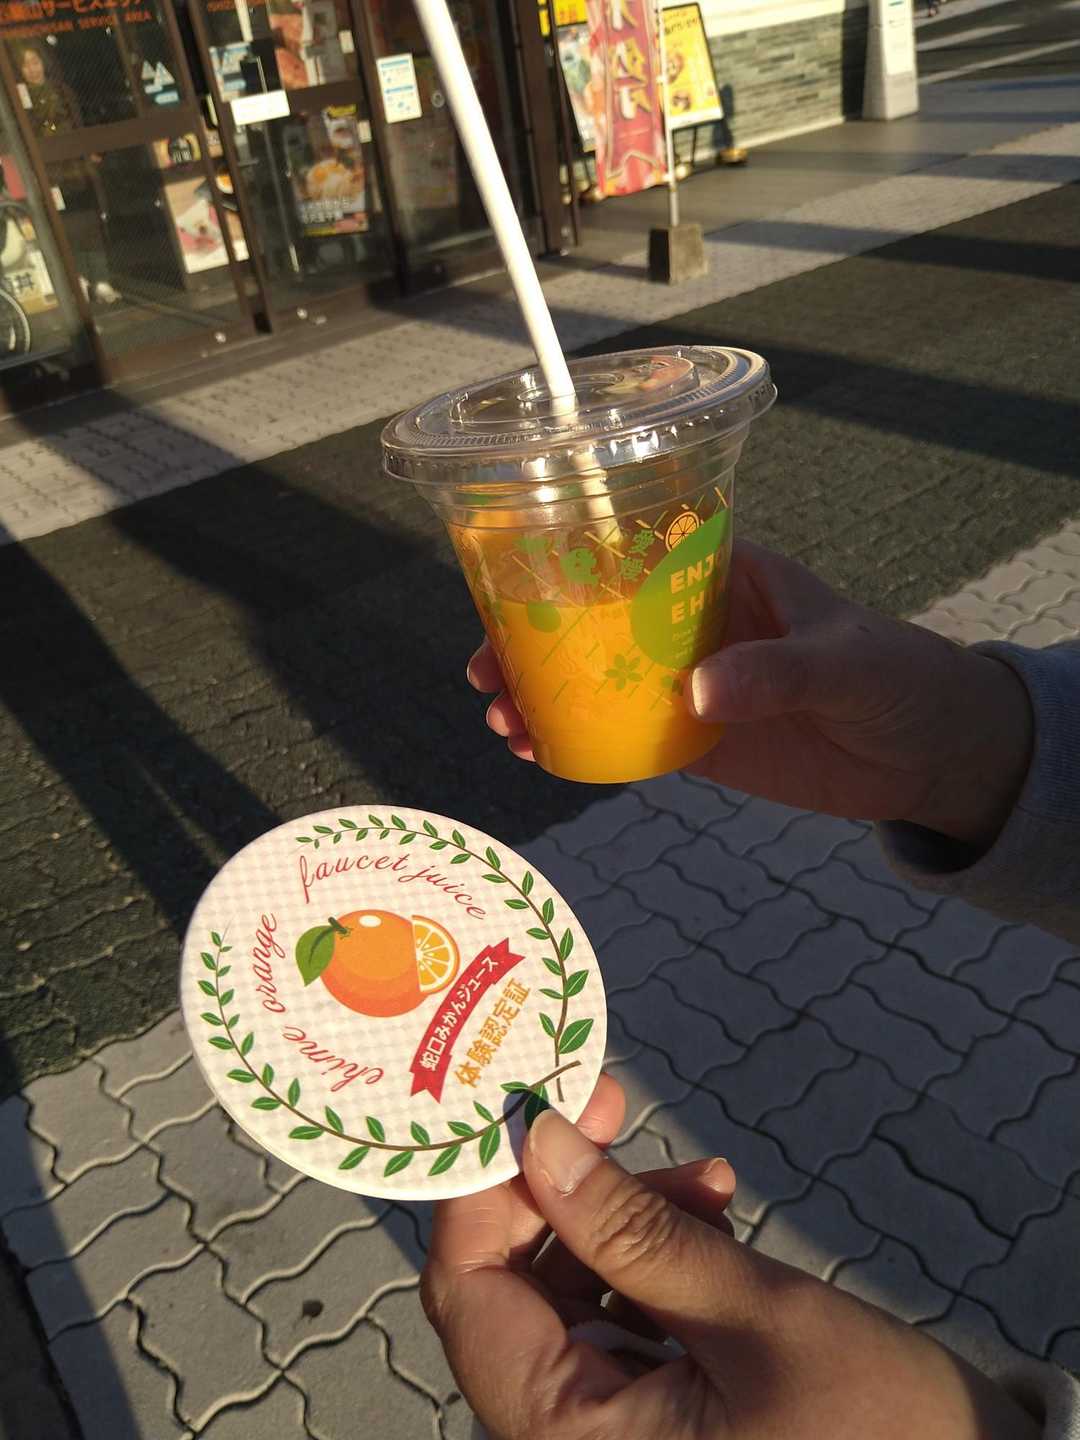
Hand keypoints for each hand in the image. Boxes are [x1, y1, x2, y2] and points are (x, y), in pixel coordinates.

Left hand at [423, 1102, 1039, 1439]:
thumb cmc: (871, 1427)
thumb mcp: (750, 1314)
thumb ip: (632, 1229)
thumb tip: (538, 1137)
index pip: (469, 1293)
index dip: (486, 1186)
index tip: (532, 1100)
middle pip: (510, 1283)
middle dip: (564, 1188)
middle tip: (611, 1108)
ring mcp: (602, 1430)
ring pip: (564, 1290)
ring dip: (620, 1218)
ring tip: (706, 1182)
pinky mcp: (643, 1417)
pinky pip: (611, 1317)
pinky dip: (649, 1259)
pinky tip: (711, 1217)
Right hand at [468, 541, 1032, 851]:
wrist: (930, 754)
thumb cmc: (897, 675)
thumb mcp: (844, 661)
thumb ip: (778, 670)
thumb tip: (697, 692)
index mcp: (726, 575)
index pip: (634, 557)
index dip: (567, 570)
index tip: (511, 591)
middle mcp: (695, 624)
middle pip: (596, 623)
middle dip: (535, 642)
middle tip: (485, 672)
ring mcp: (692, 684)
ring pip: (600, 683)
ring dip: (547, 698)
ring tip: (504, 722)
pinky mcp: (700, 742)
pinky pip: (628, 739)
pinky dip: (583, 747)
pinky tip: (542, 756)